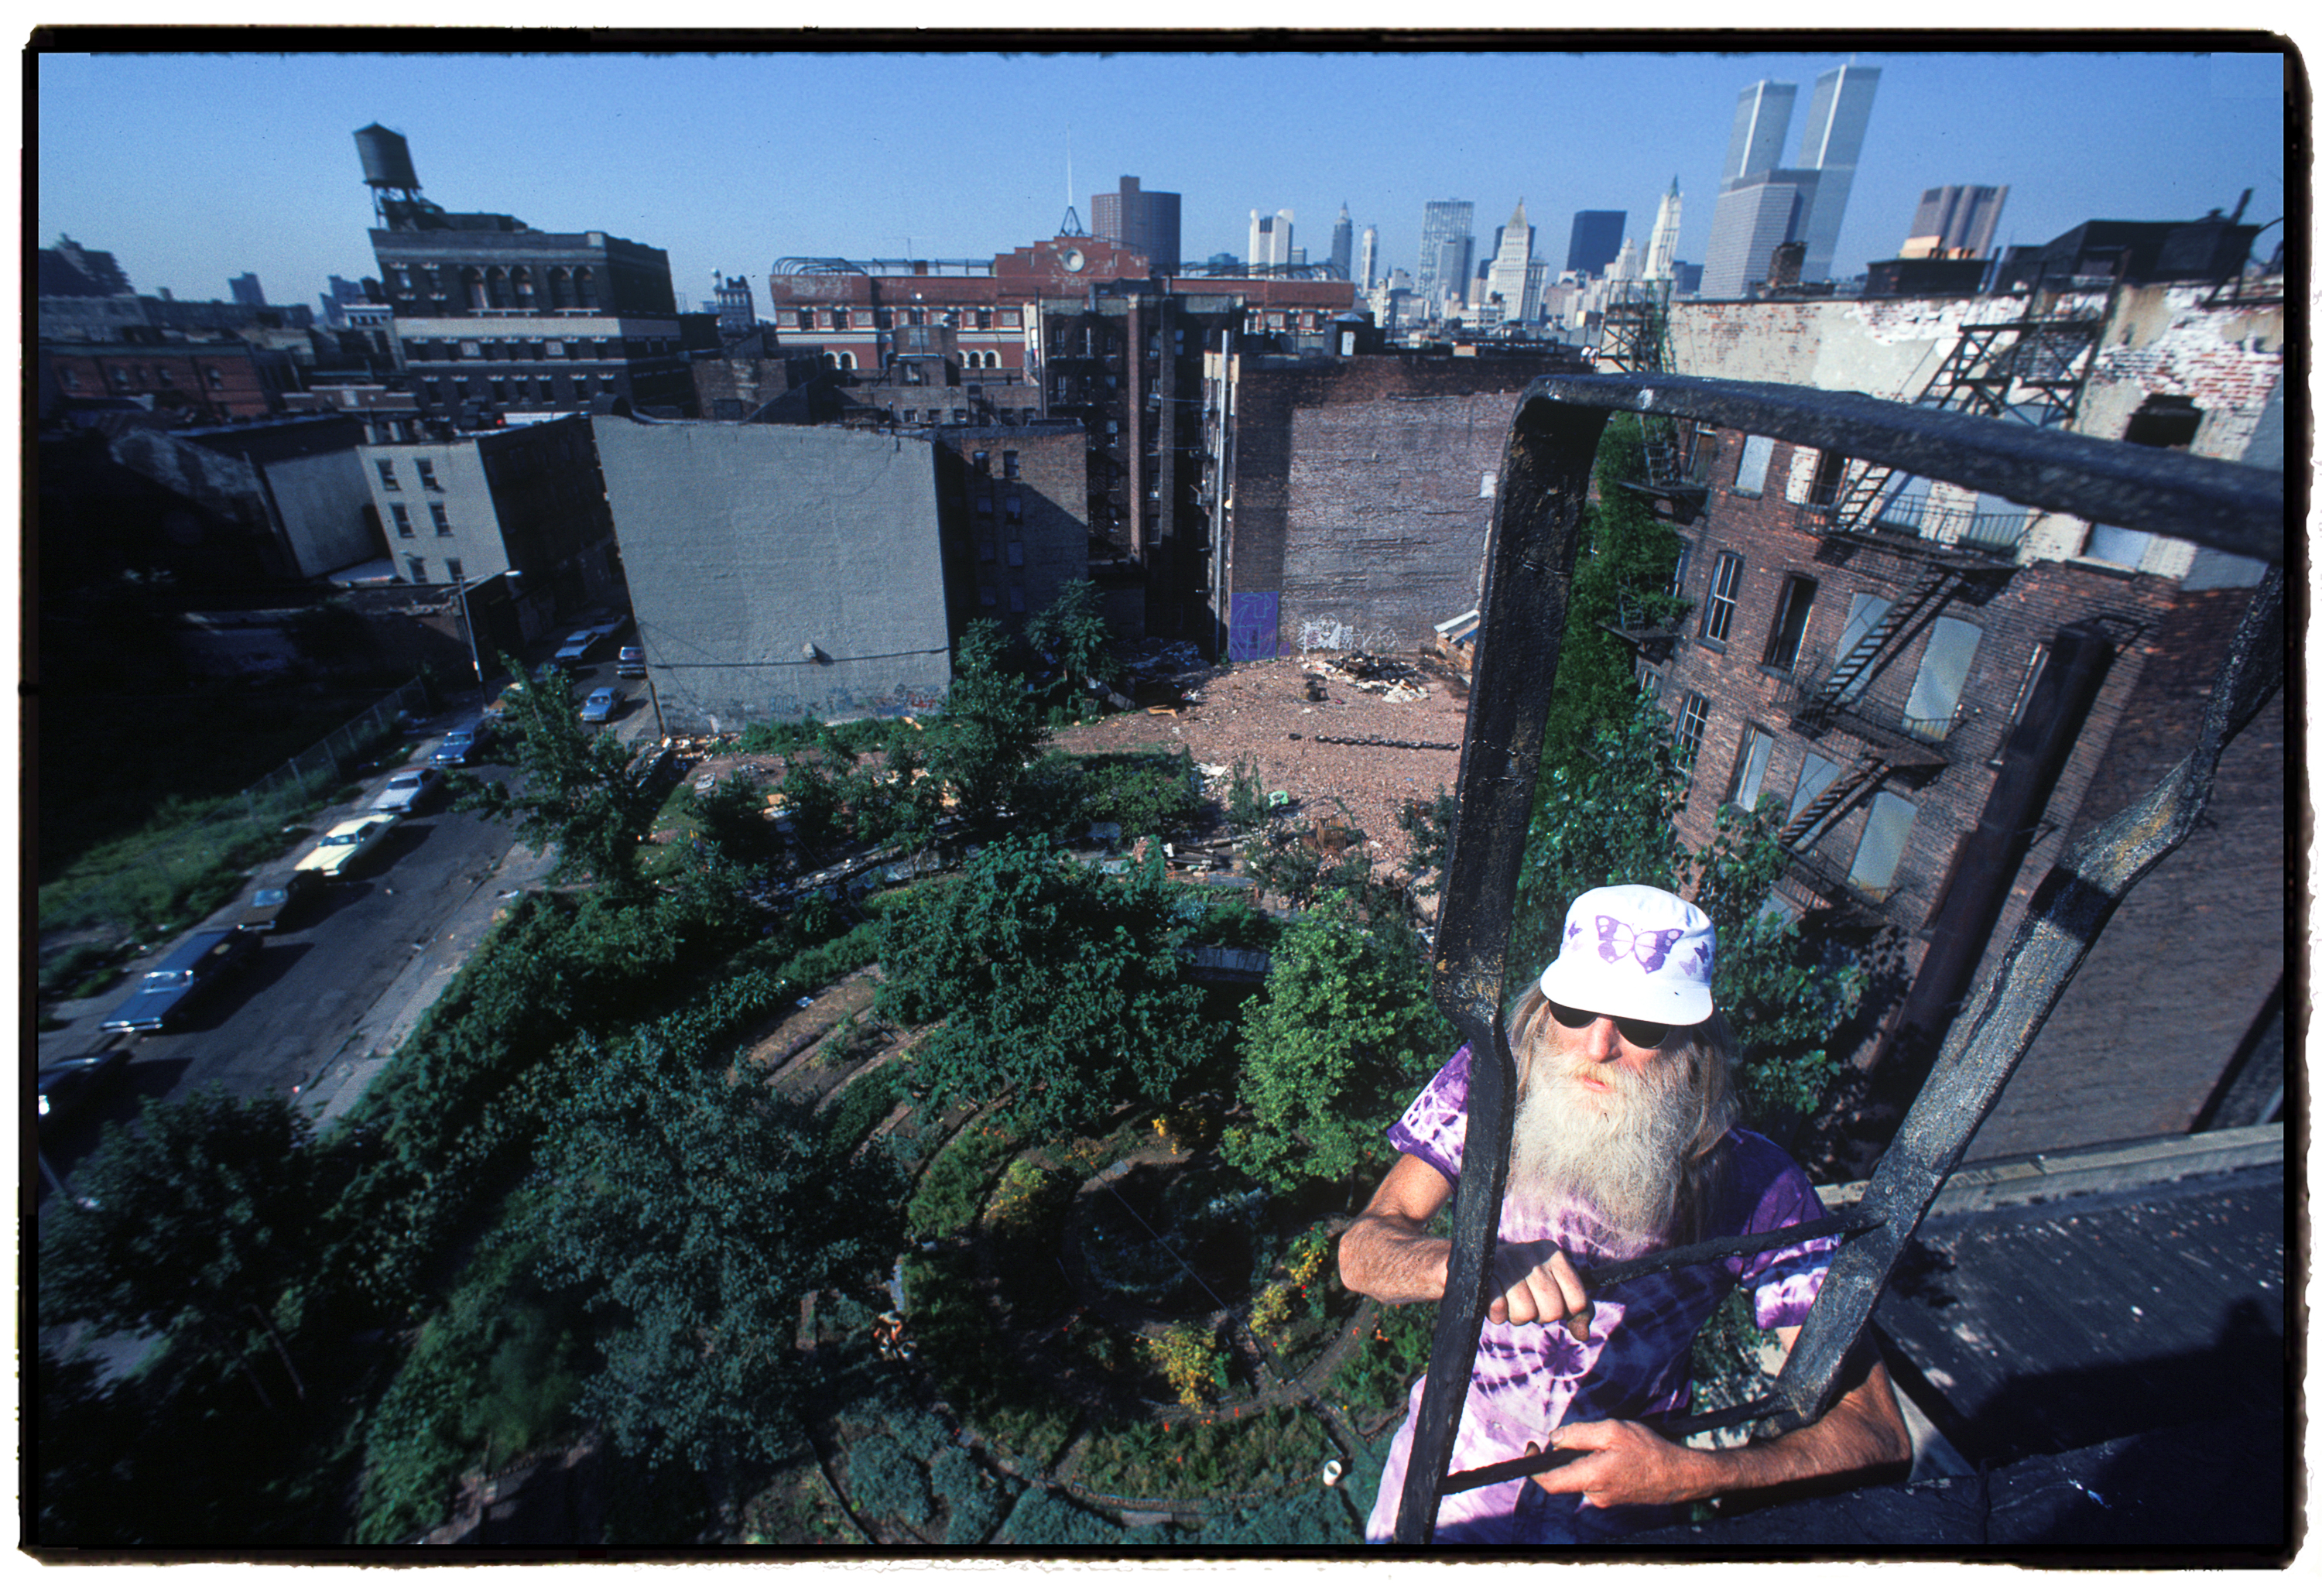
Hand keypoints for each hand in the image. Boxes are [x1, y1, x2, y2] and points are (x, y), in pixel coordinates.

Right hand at [1487, 1250, 1592, 1335]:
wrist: (1477, 1260)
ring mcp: (1506, 1261)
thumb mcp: (1554, 1286)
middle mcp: (1531, 1254)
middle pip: (1552, 1312)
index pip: (1577, 1302)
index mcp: (1553, 1254)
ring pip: (1525, 1314)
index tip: (1550, 1301)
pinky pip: (1499, 1311)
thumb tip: (1583, 1335)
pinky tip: (1495, 1300)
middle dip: (1539, 1315)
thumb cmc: (1522, 1279)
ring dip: (1516, 1316)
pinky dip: (1498, 1314)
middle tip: (1526, 1301)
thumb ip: (1576, 1309)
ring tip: (1509, 1300)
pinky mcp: (1483, 1274)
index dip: (1565, 1312)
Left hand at [1525, 1421, 1705, 1508]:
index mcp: (1590, 1478)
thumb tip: (1553, 1439)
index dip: (1534, 1466)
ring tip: (1612, 1443)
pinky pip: (1595, 1477)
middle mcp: (1594, 1494)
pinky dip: (1598, 1463)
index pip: (1549, 1482)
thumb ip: (1579, 1434)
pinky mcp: (1613, 1497)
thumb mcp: (1612, 1430)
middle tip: (1588, 1434)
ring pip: (1581, 1473)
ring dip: (1587, 1456)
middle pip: (1565, 1473)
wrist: (1679, 1475)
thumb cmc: (1649, 1450)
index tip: (1532, 1448)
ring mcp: (1604, 1498)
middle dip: (1568, 1452)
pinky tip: (1619, 1453)